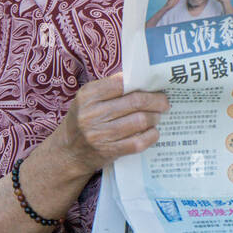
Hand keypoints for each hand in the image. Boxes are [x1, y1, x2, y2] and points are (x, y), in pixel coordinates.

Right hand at [55, 72, 169, 179]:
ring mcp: (100, 134)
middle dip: (156, 101)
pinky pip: (138, 142)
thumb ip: (110, 88)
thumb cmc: (84, 120)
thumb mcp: (88, 100)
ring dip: (154, 118)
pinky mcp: (108, 151)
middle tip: (164, 102)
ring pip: (140, 121)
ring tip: (157, 116)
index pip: (122, 83)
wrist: (68, 152)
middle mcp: (92, 114)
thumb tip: (143, 79)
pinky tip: (153, 132)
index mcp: (88, 96)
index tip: (155, 86)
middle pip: (136, 101)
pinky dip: (151, 136)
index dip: (143, 84)